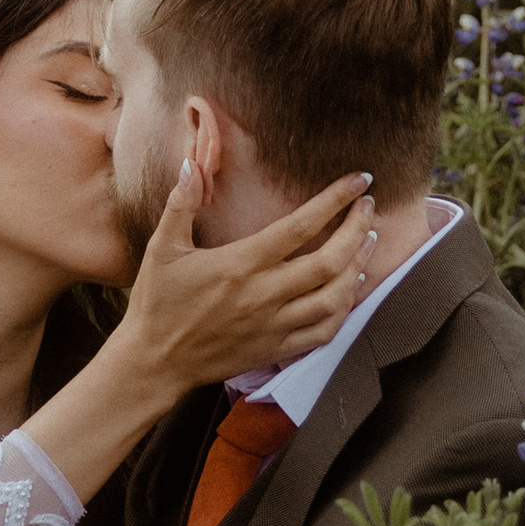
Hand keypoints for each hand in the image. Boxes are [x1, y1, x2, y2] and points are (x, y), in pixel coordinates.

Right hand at [114, 161, 376, 403]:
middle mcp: (262, 295)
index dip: (334, 201)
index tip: (358, 181)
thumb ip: (181, 204)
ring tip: (368, 242)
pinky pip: (324, 332)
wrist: (154, 362)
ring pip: (334, 298)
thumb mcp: (161, 249)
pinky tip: (351, 289)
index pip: (299, 227)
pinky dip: (346, 310)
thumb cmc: (157, 303)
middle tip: (370, 208)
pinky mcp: (276, 349)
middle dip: (358, 230)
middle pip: (329, 262)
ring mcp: (273, 325)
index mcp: (239, 265)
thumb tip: (193, 163)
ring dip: (359, 268)